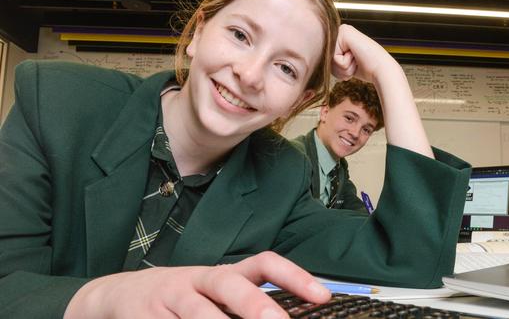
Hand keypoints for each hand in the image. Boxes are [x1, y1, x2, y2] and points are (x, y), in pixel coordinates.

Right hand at [64, 251, 329, 318]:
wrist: (117, 296)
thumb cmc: (180, 299)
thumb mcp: (212, 293)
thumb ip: (241, 303)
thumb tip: (284, 316)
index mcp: (222, 274)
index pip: (263, 264)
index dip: (294, 276)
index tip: (323, 296)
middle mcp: (199, 281)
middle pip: (230, 284)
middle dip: (256, 305)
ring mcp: (171, 298)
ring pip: (199, 312)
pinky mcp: (146, 318)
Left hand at [331, 24, 399, 83]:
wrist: (381, 70)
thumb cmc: (366, 69)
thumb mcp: (344, 65)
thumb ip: (332, 62)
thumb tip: (320, 63)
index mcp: (339, 38)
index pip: (326, 59)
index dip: (339, 69)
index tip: (353, 64)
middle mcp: (340, 31)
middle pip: (326, 58)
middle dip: (339, 69)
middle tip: (355, 63)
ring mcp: (342, 30)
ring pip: (329, 58)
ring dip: (343, 67)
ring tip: (356, 60)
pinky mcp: (344, 32)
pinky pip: (334, 57)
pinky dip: (345, 63)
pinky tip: (356, 57)